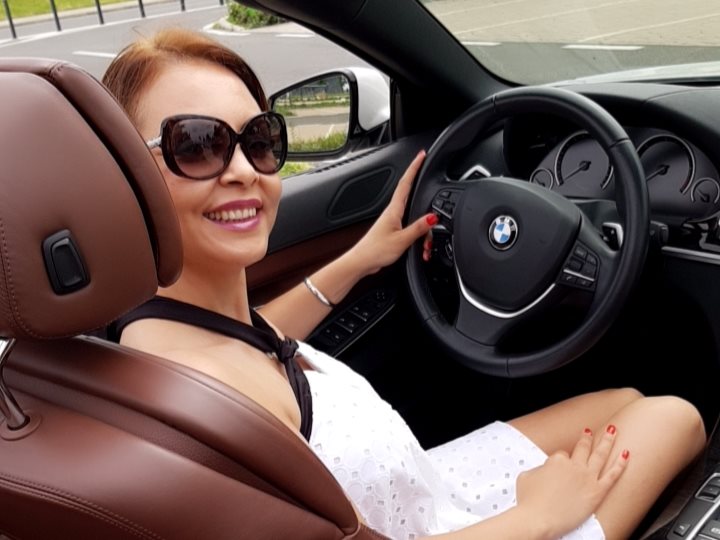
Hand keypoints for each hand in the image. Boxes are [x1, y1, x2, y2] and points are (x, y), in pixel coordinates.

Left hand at [350, 150, 437, 274]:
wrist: (361, 262)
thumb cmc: (376, 250)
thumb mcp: (402, 239)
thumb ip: (418, 227)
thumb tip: (432, 217)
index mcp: (394, 210)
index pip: (406, 183)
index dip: (414, 167)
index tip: (422, 155)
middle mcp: (392, 213)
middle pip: (410, 194)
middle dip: (420, 185)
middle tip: (428, 174)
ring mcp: (392, 221)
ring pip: (413, 214)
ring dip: (424, 227)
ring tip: (426, 244)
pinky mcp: (393, 230)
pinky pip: (410, 226)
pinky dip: (419, 234)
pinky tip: (421, 245)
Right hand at [515, 426, 628, 538]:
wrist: (537, 519)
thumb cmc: (529, 500)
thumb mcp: (526, 476)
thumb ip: (538, 469)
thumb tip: (543, 470)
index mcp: (557, 460)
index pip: (562, 454)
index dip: (560, 459)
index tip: (559, 466)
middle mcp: (574, 466)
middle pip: (583, 447)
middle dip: (587, 438)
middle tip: (590, 431)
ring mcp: (587, 478)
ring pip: (601, 455)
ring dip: (607, 440)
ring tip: (612, 430)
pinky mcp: (597, 492)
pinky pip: (613, 475)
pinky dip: (621, 464)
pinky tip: (626, 455)